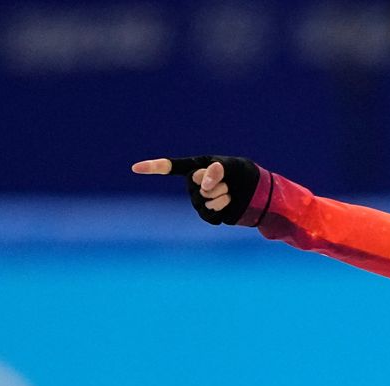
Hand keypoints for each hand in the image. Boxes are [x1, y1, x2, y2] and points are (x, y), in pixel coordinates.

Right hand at [131, 155, 260, 224]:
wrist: (254, 193)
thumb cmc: (241, 174)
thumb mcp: (232, 166)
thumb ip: (217, 169)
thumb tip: (204, 184)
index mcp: (195, 167)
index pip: (171, 167)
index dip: (153, 167)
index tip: (134, 168)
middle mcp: (193, 184)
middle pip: (196, 185)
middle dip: (216, 182)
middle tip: (227, 181)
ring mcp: (199, 200)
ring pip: (204, 201)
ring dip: (221, 196)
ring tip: (229, 192)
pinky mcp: (207, 214)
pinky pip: (210, 214)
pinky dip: (223, 208)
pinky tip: (228, 203)